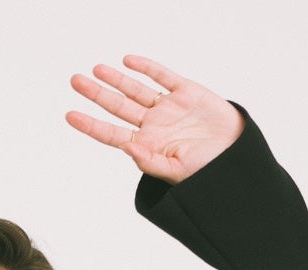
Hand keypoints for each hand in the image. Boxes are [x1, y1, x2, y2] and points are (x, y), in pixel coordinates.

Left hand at [65, 53, 244, 184]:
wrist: (237, 156)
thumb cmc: (207, 170)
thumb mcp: (176, 171)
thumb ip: (150, 162)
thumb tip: (127, 148)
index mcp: (147, 146)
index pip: (112, 134)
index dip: (91, 125)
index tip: (70, 115)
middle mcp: (153, 125)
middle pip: (118, 107)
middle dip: (96, 94)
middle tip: (75, 81)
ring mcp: (167, 107)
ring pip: (135, 89)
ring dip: (116, 79)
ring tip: (96, 69)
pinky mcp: (185, 91)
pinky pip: (162, 76)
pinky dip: (146, 67)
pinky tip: (128, 60)